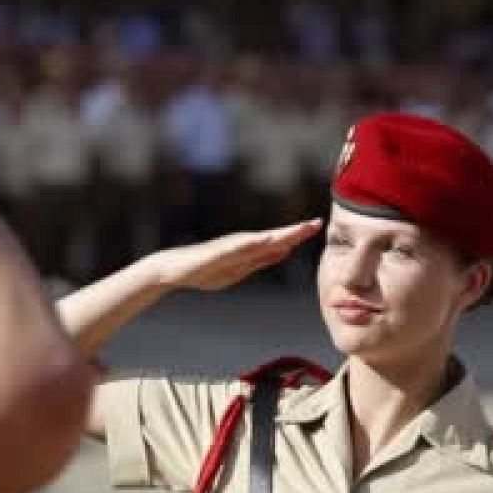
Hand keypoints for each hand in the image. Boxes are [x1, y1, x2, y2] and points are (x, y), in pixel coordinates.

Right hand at [139, 220, 323, 291]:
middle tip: (318, 222)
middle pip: (274, 237)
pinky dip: (255, 243)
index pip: (279, 242)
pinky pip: (239, 248)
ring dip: (280, 235)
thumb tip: (284, 250)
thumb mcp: (239, 269)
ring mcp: (230, 247)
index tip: (318, 226)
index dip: (298, 235)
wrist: (174, 270)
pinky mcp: (218, 252)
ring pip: (260, 240)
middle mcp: (242, 244)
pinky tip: (268, 240)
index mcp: (249, 250)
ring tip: (299, 230)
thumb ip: (261, 259)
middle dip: (296, 231)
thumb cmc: (205, 270)